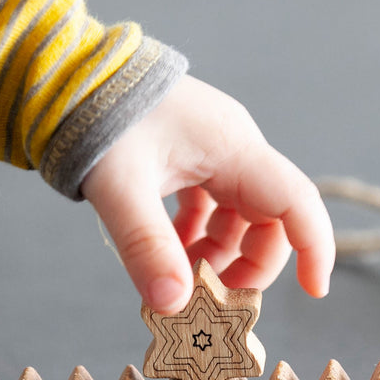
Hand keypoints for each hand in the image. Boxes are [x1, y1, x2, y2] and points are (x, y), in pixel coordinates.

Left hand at [81, 76, 333, 312]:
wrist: (66, 73)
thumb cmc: (97, 115)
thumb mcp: (120, 188)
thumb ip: (147, 248)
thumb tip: (172, 306)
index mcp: (233, 148)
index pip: (296, 202)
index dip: (314, 248)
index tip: (314, 292)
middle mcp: (232, 147)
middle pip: (268, 220)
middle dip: (245, 266)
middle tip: (209, 303)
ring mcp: (211, 150)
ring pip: (237, 218)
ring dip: (214, 255)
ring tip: (176, 282)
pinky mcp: (189, 155)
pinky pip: (209, 206)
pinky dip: (193, 237)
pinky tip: (164, 254)